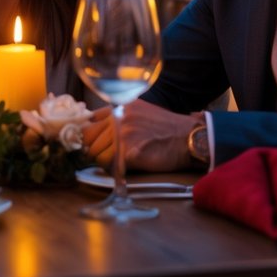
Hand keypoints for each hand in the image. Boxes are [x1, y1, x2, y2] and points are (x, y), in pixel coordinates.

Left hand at [82, 101, 199, 171]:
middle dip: (93, 148)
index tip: (92, 141)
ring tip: (115, 163)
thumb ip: (120, 117)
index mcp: (121, 107)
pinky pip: (108, 164)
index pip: (90, 120)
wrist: (188, 139)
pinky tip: (122, 169)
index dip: (90, 133)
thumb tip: (100, 130)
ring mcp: (123, 135)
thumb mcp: (141, 111)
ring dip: (102, 160)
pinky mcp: (128, 153)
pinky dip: (112, 169)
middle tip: (102, 156)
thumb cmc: (167, 128)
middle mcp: (119, 118)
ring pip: (96, 153)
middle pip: (88, 137)